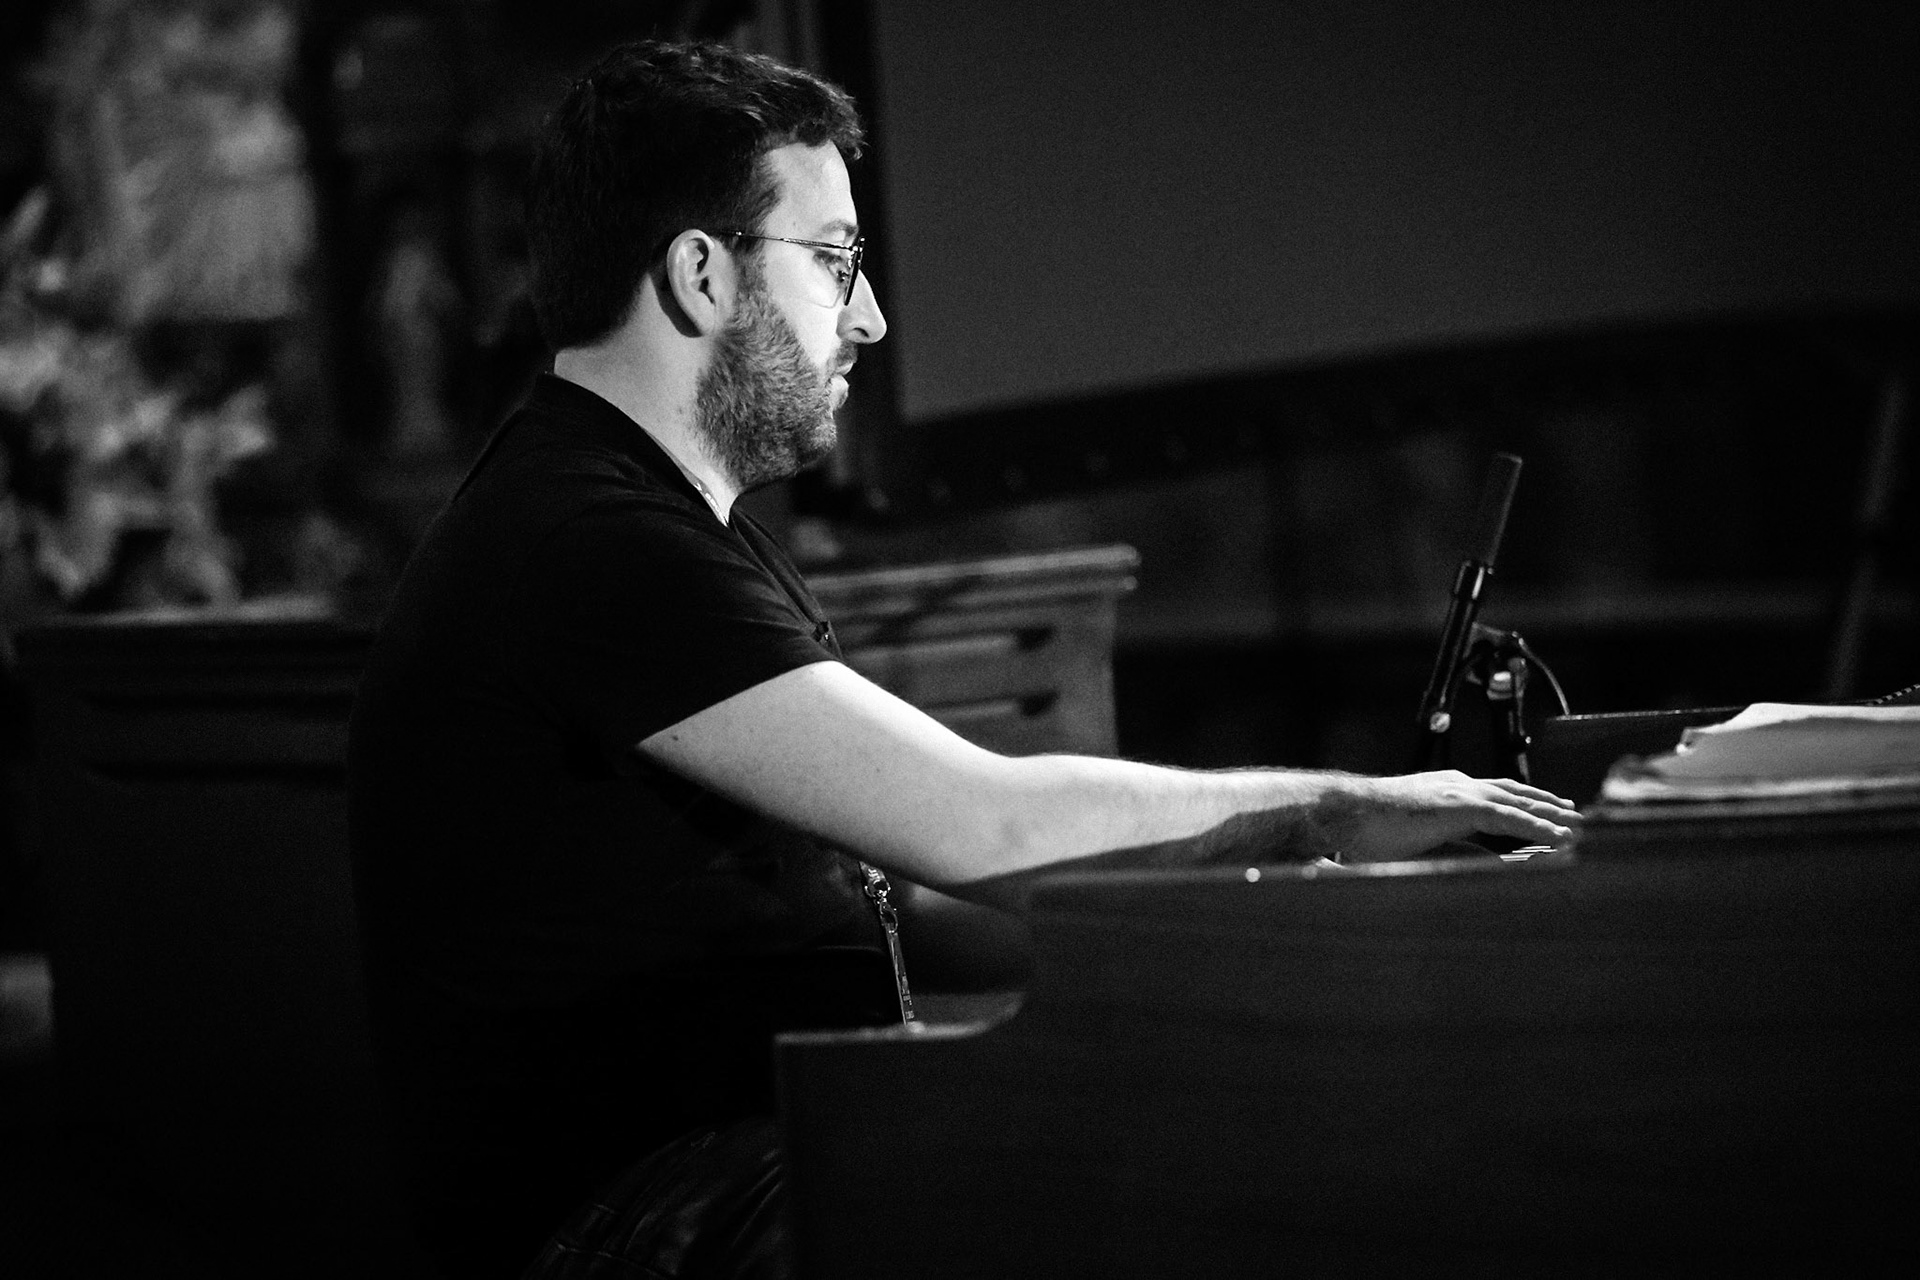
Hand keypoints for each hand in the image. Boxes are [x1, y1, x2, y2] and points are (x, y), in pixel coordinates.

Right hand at [1334, 771, 1579, 863]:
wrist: (1344, 811)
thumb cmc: (1363, 828)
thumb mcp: (1410, 835)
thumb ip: (1441, 841)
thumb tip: (1468, 857)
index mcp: (1442, 788)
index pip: (1492, 791)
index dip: (1522, 800)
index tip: (1545, 807)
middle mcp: (1456, 784)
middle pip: (1513, 791)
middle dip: (1545, 802)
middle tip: (1573, 812)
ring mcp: (1459, 792)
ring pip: (1518, 802)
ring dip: (1551, 815)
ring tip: (1578, 827)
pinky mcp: (1460, 807)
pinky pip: (1511, 817)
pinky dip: (1539, 827)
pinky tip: (1560, 837)